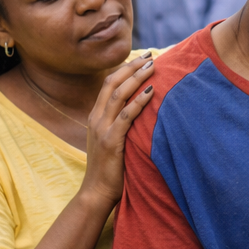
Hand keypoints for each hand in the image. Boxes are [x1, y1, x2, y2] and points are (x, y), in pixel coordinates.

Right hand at [77, 54, 155, 206]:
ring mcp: (102, 129)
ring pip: (118, 94)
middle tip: (150, 56)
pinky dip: (139, 101)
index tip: (142, 58)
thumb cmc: (110, 168)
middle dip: (132, 66)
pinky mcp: (111, 141)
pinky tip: (151, 92)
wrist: (96, 192)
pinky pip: (126, 116)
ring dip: (137, 78)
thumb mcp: (112, 140)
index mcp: (96, 115)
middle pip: (112, 82)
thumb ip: (120, 124)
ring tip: (153, 66)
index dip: (125, 68)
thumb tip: (141, 110)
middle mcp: (96, 118)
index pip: (108, 83)